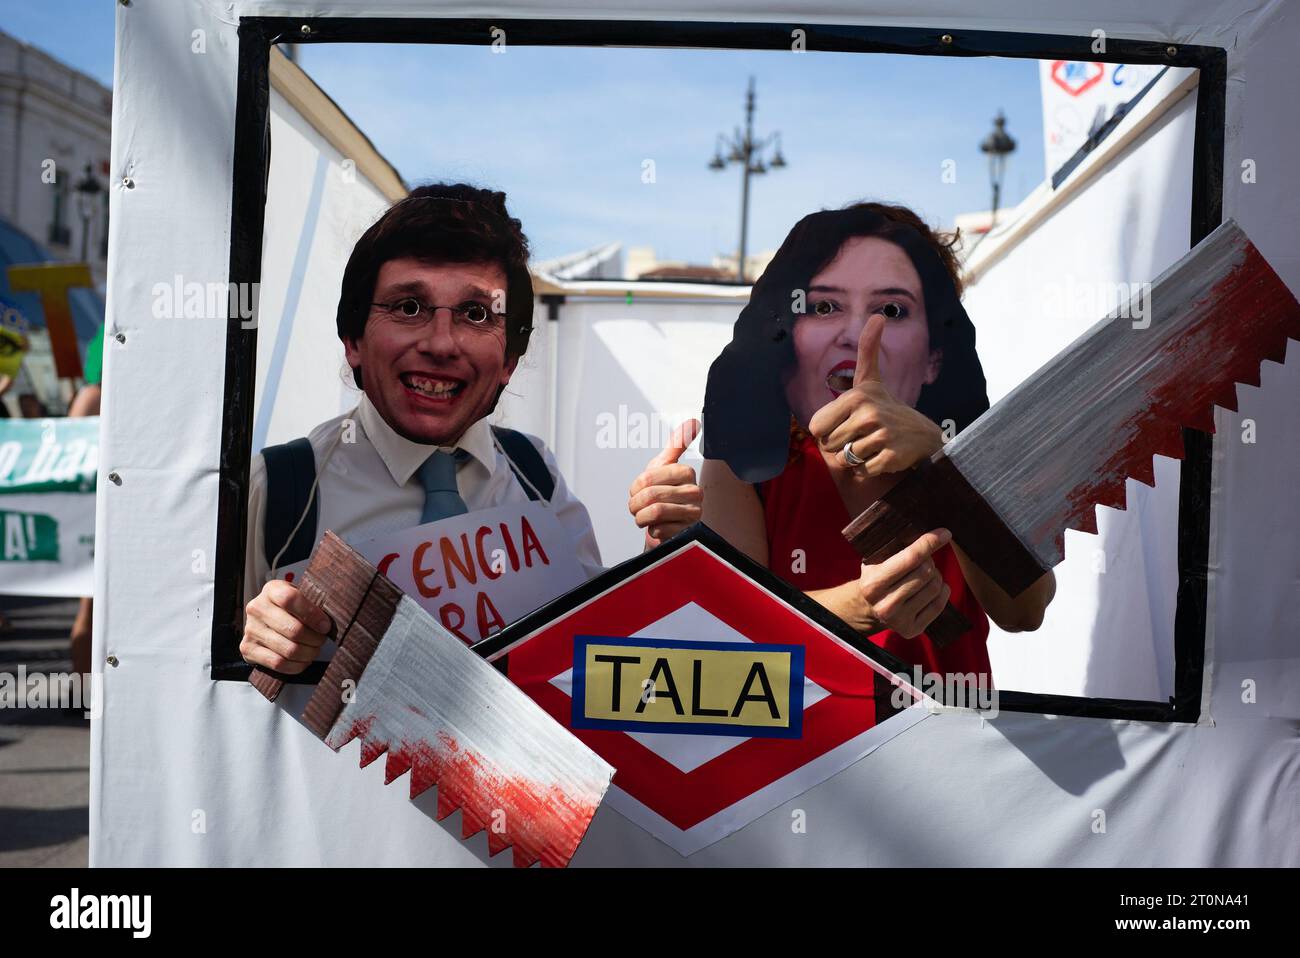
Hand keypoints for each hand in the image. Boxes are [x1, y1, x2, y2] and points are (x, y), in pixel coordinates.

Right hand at [240, 579, 332, 673]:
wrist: (265, 620)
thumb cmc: (289, 608)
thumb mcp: (300, 596)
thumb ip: (314, 602)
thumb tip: (335, 619)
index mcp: (272, 590)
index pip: (290, 599)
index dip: (312, 614)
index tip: (325, 625)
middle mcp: (257, 608)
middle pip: (292, 629)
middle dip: (314, 639)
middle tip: (322, 640)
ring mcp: (251, 629)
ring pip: (288, 649)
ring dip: (308, 654)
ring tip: (314, 650)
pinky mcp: (248, 648)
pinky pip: (278, 663)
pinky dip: (296, 665)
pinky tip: (303, 660)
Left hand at [628, 418, 702, 547]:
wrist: (664, 525)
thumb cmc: (662, 494)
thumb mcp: (663, 466)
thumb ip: (677, 443)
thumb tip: (694, 421)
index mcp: (686, 473)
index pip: (649, 477)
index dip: (636, 487)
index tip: (638, 491)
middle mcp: (695, 492)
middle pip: (651, 495)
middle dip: (636, 504)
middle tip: (638, 507)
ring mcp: (694, 513)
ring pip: (656, 511)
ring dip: (642, 517)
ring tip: (645, 517)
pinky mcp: (689, 533)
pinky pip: (660, 529)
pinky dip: (652, 531)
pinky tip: (657, 528)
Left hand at [807, 313, 943, 474]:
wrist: (923, 436)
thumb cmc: (887, 408)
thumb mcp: (872, 380)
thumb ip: (868, 350)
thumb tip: (877, 315)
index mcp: (857, 395)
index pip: (816, 428)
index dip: (829, 431)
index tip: (849, 423)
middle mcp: (868, 413)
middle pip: (828, 446)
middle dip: (842, 446)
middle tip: (864, 436)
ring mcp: (881, 435)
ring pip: (845, 460)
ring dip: (856, 459)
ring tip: (874, 445)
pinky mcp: (890, 456)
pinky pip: (862, 471)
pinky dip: (869, 469)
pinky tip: (883, 457)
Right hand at [856, 528, 952, 638]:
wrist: (865, 609)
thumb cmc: (875, 577)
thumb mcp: (874, 561)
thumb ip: (895, 549)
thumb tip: (928, 532)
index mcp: (874, 584)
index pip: (910, 558)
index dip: (929, 543)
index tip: (944, 533)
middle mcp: (886, 604)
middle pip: (926, 572)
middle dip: (929, 561)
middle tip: (924, 560)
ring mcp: (899, 620)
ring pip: (935, 587)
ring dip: (936, 576)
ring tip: (926, 575)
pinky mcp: (912, 630)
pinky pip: (939, 604)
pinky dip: (942, 591)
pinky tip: (934, 588)